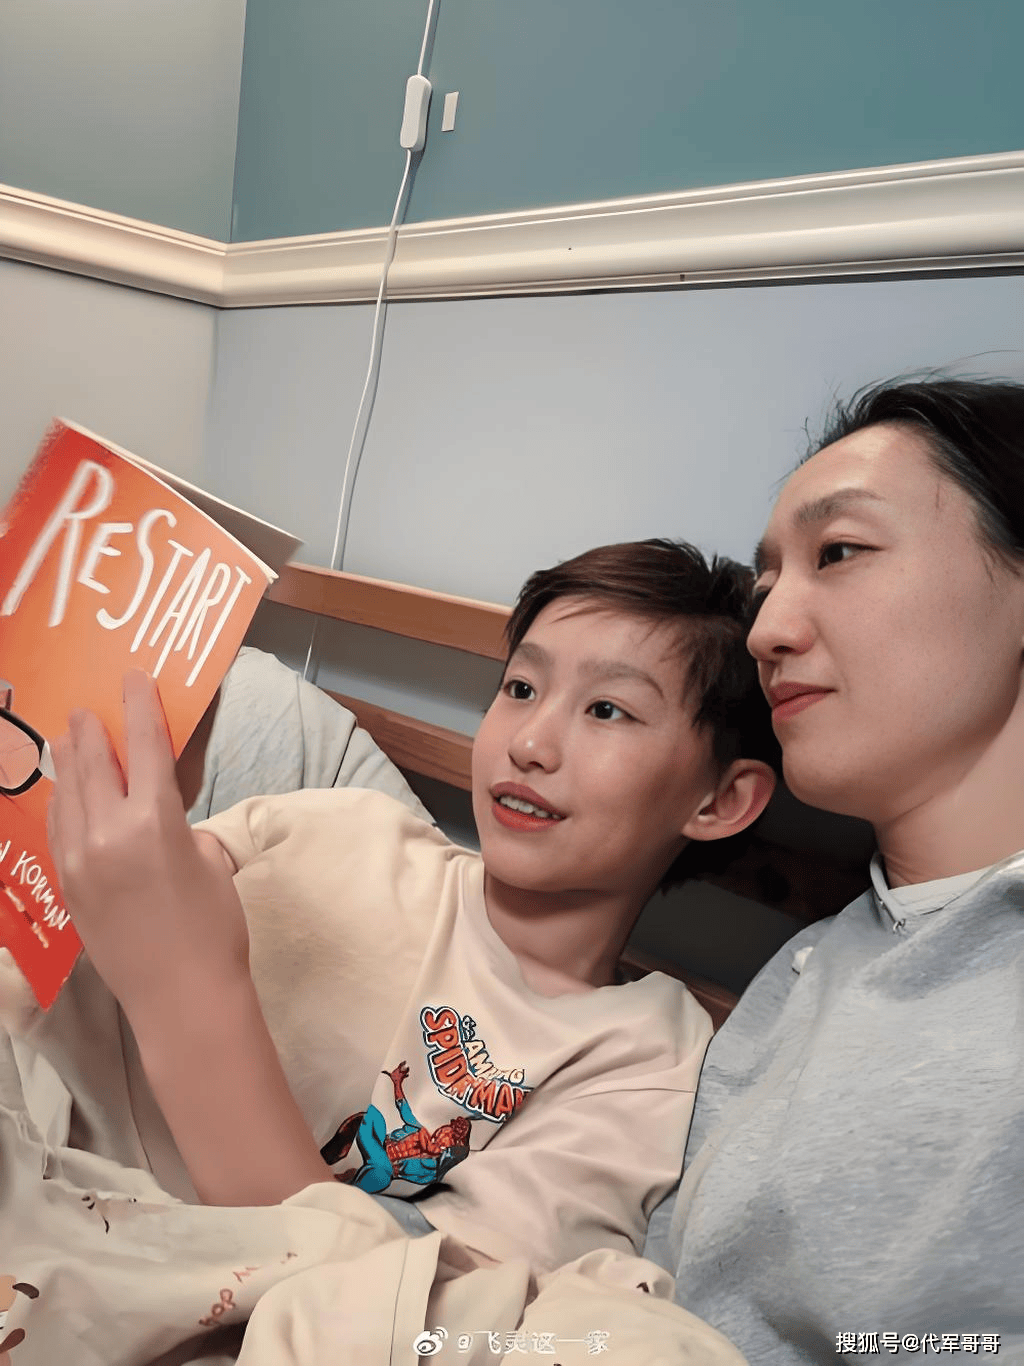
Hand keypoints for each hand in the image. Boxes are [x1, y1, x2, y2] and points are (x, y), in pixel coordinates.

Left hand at [47, 670, 249, 1030]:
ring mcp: (79, 861)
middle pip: (94, 763)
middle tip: (90, 707)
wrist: (182, 998)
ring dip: (69, 761)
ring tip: (68, 737)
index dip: (139, 706)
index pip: (144, 747)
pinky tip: (63, 791)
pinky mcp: (67, 887)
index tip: (132, 678)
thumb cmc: (214, 929)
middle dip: (92, 730)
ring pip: (66, 794)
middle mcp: (107, 832)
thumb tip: (160, 817)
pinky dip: (61, 802)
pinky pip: (58, 830)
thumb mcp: (212, 862)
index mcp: (154, 820)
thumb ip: (182, 827)